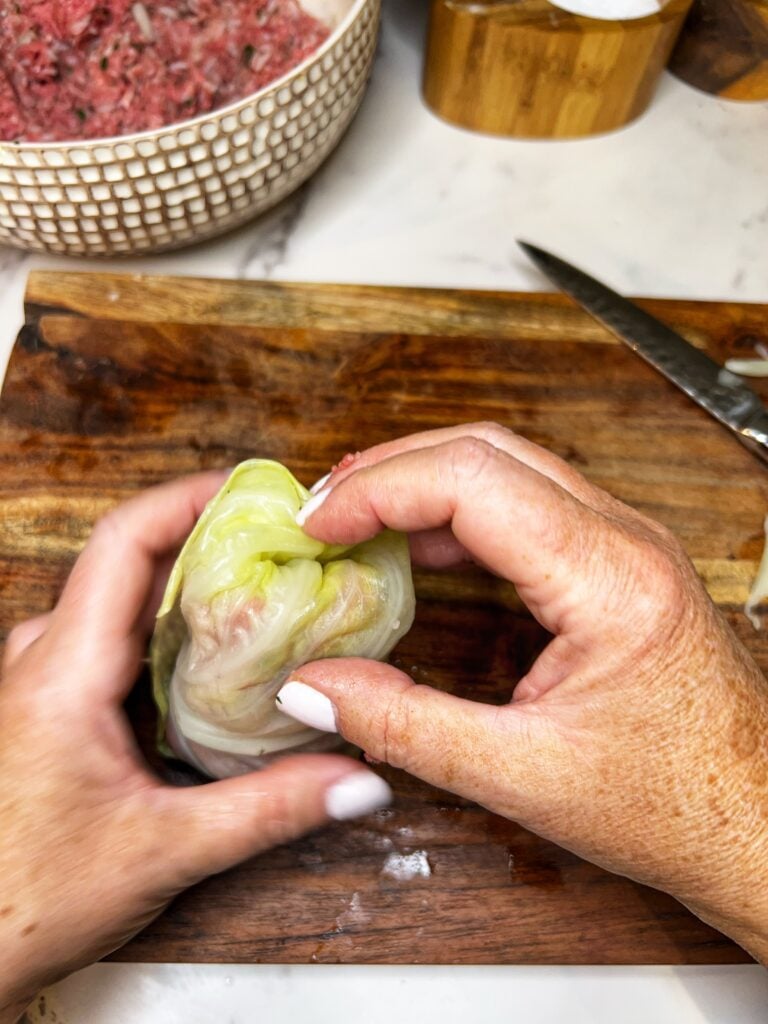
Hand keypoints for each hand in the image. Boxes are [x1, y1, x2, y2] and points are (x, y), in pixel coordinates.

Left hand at [0, 473, 388, 1021]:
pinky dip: (170, 630)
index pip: (124, 544)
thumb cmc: (23, 899)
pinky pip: (114, 638)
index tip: (252, 490)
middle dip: (210, 541)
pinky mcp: (52, 704)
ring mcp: (43, 680)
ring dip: (190, 587)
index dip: (188, 499)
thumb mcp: (161, 850)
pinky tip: (218, 658)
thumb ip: (269, 811)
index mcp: (62, 674)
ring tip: (263, 588)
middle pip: (132, 562)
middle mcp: (44, 660)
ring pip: (123, 602)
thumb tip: (355, 779)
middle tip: (284, 543)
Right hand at [280, 423, 767, 960]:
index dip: (378, 491)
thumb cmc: (677, 806)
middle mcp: (625, 540)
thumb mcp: (525, 778)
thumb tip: (313, 689)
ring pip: (505, 467)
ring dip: (421, 484)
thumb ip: (406, 728)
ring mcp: (626, 544)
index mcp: (609, 579)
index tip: (316, 524)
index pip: (471, 480)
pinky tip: (416, 550)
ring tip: (353, 523)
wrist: (761, 825)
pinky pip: (525, 506)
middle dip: (389, 471)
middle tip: (320, 513)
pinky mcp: (617, 563)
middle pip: (484, 452)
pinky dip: (457, 515)